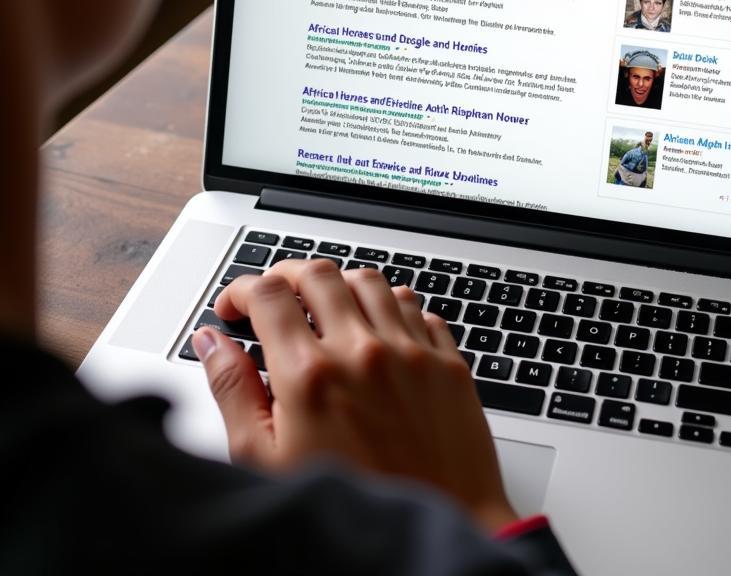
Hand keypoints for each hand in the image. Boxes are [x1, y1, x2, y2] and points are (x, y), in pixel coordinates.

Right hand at [192, 259, 517, 532]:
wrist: (437, 529)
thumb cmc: (351, 505)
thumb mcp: (265, 462)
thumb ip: (233, 392)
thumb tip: (211, 343)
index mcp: (310, 375)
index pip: (269, 293)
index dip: (242, 289)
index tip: (235, 307)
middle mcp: (362, 351)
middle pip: (319, 273)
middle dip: (287, 275)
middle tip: (275, 297)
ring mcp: (411, 351)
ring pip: (370, 280)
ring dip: (340, 284)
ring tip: (325, 310)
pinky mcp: (447, 361)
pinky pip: (416, 306)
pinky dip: (390, 306)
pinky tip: (377, 331)